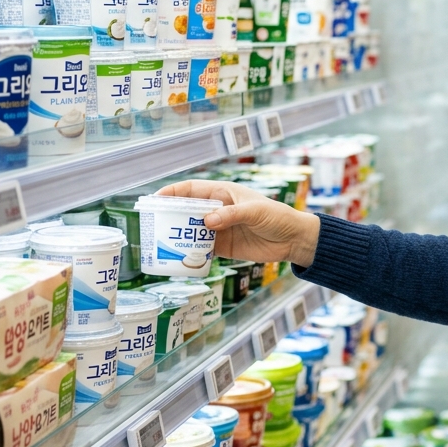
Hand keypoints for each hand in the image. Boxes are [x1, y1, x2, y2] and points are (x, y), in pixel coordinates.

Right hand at [156, 180, 322, 266]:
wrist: (293, 240)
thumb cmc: (278, 217)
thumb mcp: (256, 211)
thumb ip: (232, 215)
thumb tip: (206, 221)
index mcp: (224, 193)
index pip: (192, 189)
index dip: (173, 192)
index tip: (155, 199)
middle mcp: (217, 209)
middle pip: (186, 210)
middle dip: (169, 215)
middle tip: (153, 224)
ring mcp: (219, 228)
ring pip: (191, 230)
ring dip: (177, 235)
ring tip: (161, 242)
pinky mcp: (223, 246)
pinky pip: (201, 248)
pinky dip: (190, 251)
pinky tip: (179, 257)